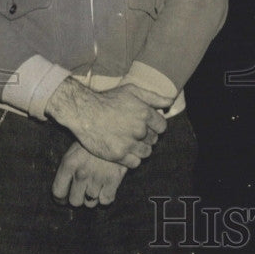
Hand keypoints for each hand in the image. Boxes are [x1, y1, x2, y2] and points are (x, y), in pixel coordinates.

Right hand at [46, 77, 168, 164]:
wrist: (84, 112)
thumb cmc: (108, 99)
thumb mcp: (132, 91)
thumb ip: (153, 97)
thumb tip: (170, 102)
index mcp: (145, 113)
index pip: (162, 127)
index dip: (154, 126)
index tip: (145, 125)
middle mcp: (139, 129)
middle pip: (154, 140)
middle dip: (146, 137)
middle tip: (133, 132)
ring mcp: (129, 143)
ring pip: (146, 153)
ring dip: (140, 149)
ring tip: (129, 142)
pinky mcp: (118, 155)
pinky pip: (135, 163)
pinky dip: (131, 159)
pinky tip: (123, 150)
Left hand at [52, 141, 126, 207]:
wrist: (118, 128)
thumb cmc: (95, 139)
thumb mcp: (76, 148)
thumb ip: (68, 167)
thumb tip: (63, 188)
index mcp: (69, 164)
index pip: (58, 193)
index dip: (61, 198)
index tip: (64, 198)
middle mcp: (81, 174)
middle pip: (75, 201)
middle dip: (78, 197)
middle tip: (83, 189)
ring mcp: (97, 178)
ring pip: (90, 203)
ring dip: (93, 196)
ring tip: (96, 185)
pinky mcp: (113, 180)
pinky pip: (106, 200)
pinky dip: (106, 196)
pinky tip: (107, 186)